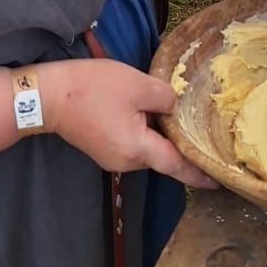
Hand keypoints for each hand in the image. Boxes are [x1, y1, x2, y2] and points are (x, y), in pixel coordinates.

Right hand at [41, 60, 217, 188]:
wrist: (47, 96)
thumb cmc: (93, 89)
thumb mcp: (138, 85)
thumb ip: (165, 98)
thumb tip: (174, 108)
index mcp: (139, 149)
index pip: (177, 166)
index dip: (199, 173)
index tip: (218, 180)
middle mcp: (127, 161)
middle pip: (161, 155)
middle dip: (176, 140)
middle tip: (191, 120)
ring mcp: (111, 158)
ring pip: (145, 147)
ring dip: (156, 132)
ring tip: (160, 107)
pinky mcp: (101, 149)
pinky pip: (130, 142)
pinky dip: (140, 130)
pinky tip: (138, 109)